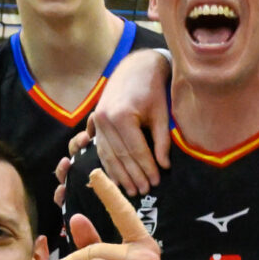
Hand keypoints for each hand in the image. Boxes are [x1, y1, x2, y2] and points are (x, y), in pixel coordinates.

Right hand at [85, 48, 174, 194]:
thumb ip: (162, 141)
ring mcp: (97, 121)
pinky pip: (101, 148)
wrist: (135, 68)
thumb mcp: (161, 114)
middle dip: (134, 176)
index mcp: (122, 115)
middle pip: (121, 155)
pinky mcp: (95, 122)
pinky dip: (109, 165)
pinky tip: (116, 178)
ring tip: (132, 190)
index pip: (136, 150)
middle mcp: (105, 119)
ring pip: (108, 155)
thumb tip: (164, 166)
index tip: (156, 182)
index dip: (147, 168)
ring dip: (119, 175)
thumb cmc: (152, 89)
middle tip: (145, 192)